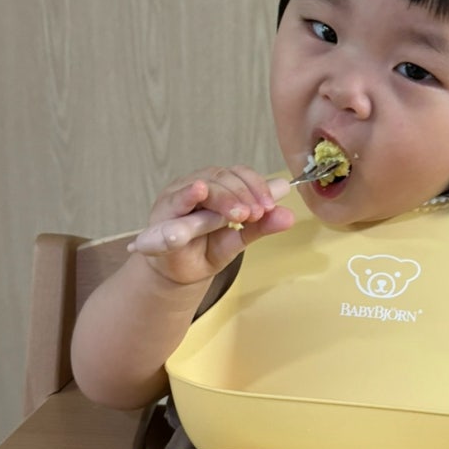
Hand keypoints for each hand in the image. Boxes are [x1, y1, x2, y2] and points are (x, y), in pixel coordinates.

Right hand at [127, 166, 294, 283]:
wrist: (181, 274)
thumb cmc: (207, 248)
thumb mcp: (239, 238)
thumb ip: (261, 225)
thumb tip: (289, 215)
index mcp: (215, 186)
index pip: (237, 174)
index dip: (255, 186)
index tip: (269, 206)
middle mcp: (193, 185)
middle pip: (219, 177)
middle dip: (241, 194)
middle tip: (255, 214)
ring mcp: (174, 199)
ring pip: (197, 187)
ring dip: (221, 199)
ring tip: (237, 214)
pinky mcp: (160, 218)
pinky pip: (172, 208)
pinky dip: (185, 199)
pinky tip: (197, 194)